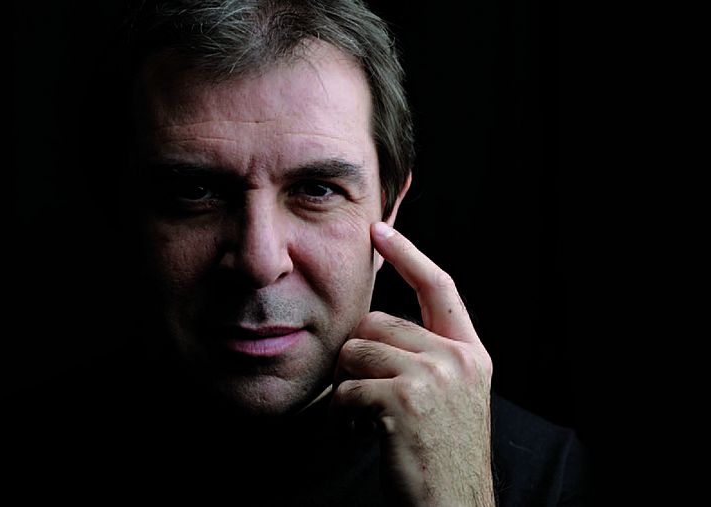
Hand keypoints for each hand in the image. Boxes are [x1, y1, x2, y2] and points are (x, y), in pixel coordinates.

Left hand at [331, 222, 493, 506]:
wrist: (453, 506)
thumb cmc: (440, 456)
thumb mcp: (449, 398)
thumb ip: (427, 357)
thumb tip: (376, 325)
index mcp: (471, 354)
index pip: (439, 287)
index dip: (408, 255)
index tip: (380, 230)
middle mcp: (457, 359)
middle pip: (377, 324)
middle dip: (360, 359)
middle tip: (369, 402)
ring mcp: (433, 378)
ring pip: (355, 351)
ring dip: (349, 388)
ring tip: (370, 421)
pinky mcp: (403, 400)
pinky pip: (345, 388)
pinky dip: (343, 416)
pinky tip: (365, 435)